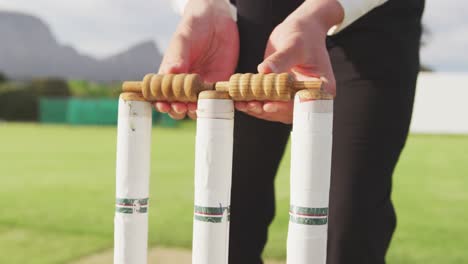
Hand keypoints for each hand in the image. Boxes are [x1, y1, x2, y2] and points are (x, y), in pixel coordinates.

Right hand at [154, 0, 238, 119]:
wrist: (217, 19)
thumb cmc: (194, 27)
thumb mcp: (183, 39)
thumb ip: (177, 57)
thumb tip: (169, 74)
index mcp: (171, 75)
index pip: (163, 95)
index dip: (161, 103)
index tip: (163, 105)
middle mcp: (185, 84)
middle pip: (179, 106)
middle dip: (178, 109)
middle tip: (180, 107)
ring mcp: (202, 86)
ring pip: (197, 107)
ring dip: (195, 110)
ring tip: (195, 106)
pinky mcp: (219, 84)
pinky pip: (217, 99)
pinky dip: (216, 105)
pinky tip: (214, 103)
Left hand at [236, 0, 343, 123]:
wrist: (299, 30)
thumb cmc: (303, 34)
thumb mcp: (294, 45)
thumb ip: (281, 59)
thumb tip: (264, 71)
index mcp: (321, 88)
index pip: (304, 104)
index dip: (286, 109)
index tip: (268, 106)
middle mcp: (308, 96)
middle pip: (288, 112)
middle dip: (267, 110)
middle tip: (248, 105)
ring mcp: (294, 97)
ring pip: (276, 111)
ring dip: (258, 109)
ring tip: (241, 104)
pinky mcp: (281, 95)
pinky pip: (269, 103)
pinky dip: (255, 103)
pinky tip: (240, 101)